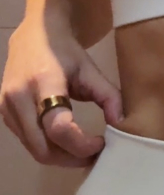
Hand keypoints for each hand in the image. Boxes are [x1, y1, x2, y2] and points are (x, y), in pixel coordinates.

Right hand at [0, 20, 122, 167]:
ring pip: (35, 150)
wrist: (33, 36)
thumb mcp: (91, 70)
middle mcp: (19, 98)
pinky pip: (28, 143)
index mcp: (43, 83)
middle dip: (73, 158)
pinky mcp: (4, 114)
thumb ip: (109, 96)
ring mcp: (6, 108)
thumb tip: (120, 124)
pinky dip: (50, 149)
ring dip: (62, 157)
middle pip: (43, 148)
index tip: (101, 142)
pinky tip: (68, 143)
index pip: (59, 128)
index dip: (82, 144)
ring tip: (84, 150)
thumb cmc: (65, 53)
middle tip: (95, 154)